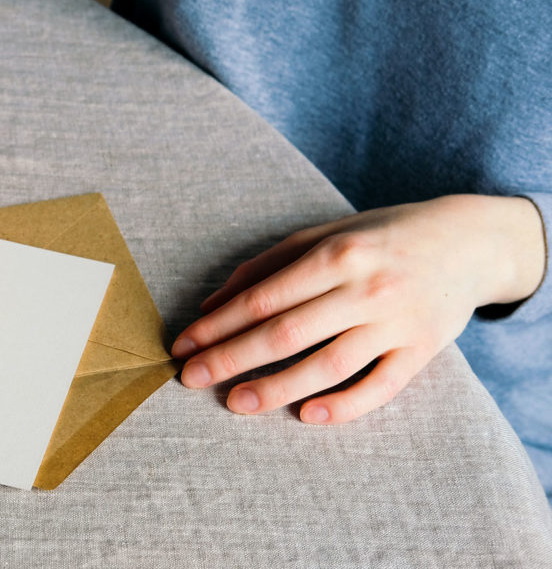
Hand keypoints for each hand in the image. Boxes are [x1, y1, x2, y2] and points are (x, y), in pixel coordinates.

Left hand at [171, 195, 545, 423]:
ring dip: (276, 389)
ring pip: (328, 365)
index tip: (182, 346)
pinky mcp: (423, 350)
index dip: (216, 326)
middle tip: (191, 379)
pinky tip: (307, 416)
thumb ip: (266, 267)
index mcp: (335, 254)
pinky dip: (344, 406)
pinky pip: (381, 387)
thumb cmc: (379, 237)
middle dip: (231, 358)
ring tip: (235, 403)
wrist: (469, 242)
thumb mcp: (322, 235)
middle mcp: (365, 288)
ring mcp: (396, 322)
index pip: (262, 298)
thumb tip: (211, 305)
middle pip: (286, 333)